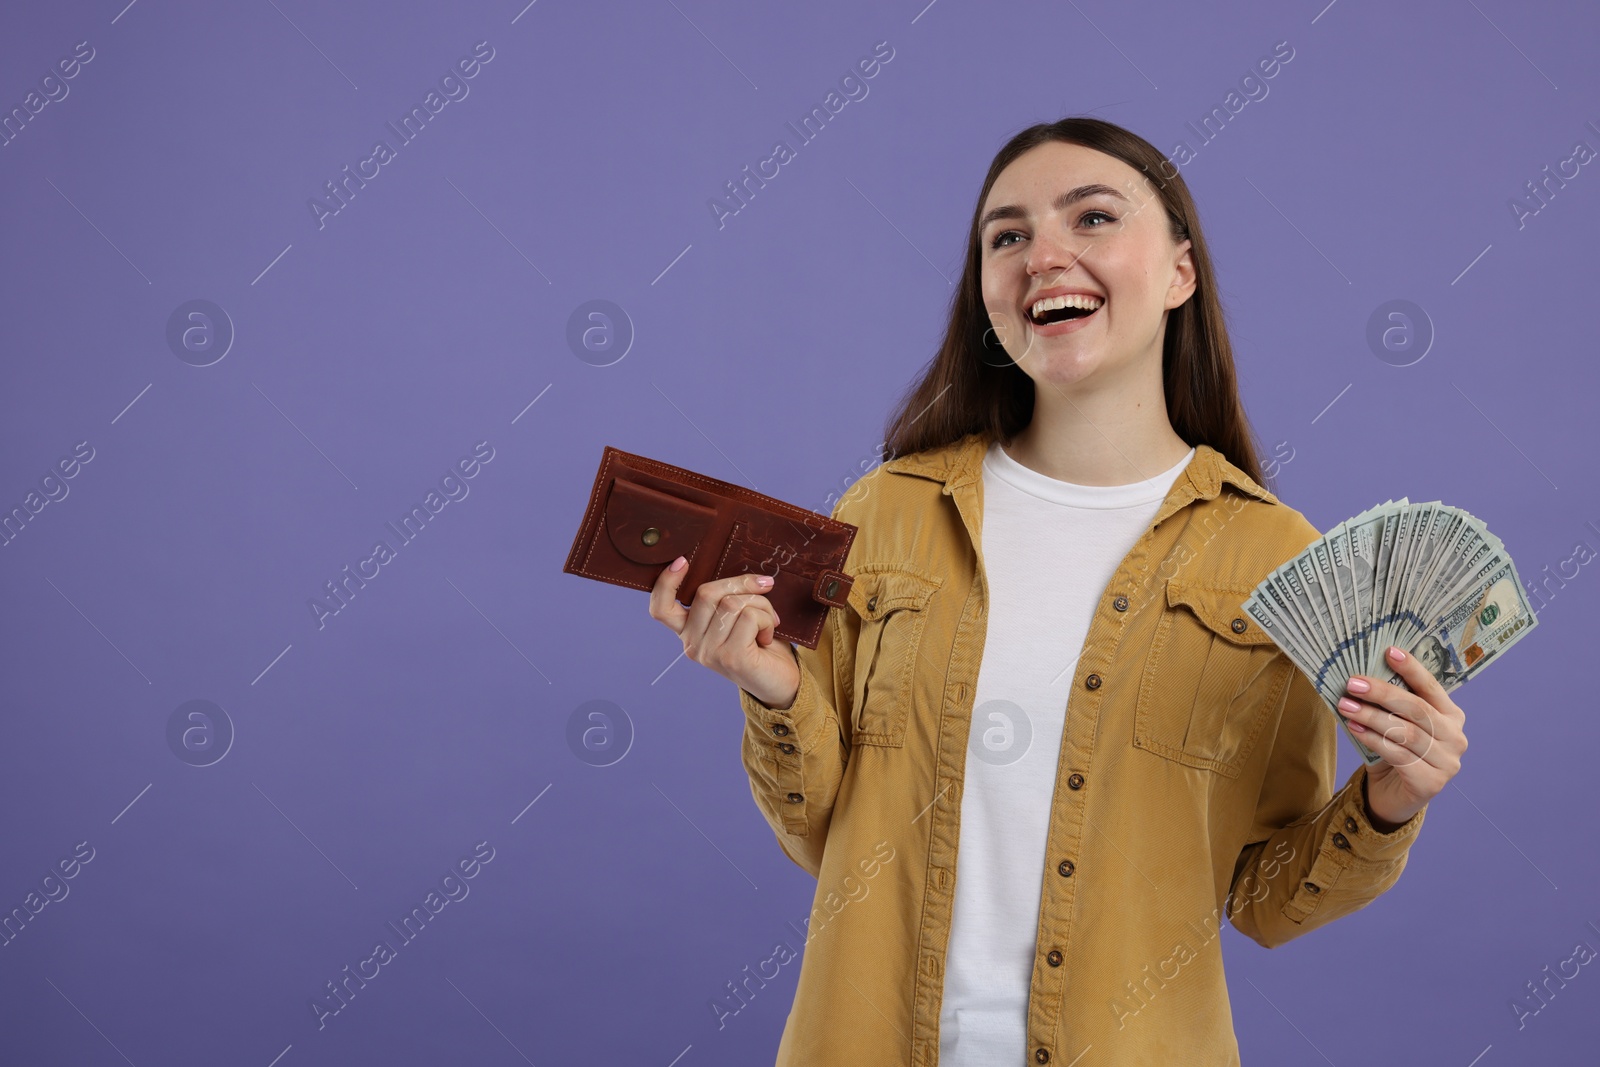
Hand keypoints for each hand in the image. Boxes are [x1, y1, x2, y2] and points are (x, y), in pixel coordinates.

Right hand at [648, 556, 800, 709]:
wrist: (782, 682)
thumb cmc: (760, 644)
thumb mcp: (736, 616)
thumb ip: (726, 597)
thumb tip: (741, 573)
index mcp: (688, 631)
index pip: (661, 608)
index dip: (665, 582)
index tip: (682, 561)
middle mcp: (691, 644)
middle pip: (706, 593)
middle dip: (741, 584)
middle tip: (765, 589)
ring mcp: (709, 653)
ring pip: (731, 603)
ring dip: (760, 604)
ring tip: (768, 621)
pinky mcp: (731, 658)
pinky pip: (749, 616)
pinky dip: (767, 619)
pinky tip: (768, 635)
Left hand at [1336, 645, 1467, 829]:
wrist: (1394, 796)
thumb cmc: (1395, 753)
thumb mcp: (1396, 723)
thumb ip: (1391, 704)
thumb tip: (1362, 675)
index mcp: (1452, 716)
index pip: (1432, 687)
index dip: (1412, 669)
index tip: (1389, 651)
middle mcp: (1456, 737)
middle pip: (1417, 709)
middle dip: (1382, 693)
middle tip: (1353, 683)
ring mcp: (1448, 762)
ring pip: (1405, 732)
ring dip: (1371, 716)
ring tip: (1346, 706)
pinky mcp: (1432, 783)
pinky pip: (1398, 755)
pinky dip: (1373, 740)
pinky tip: (1355, 729)